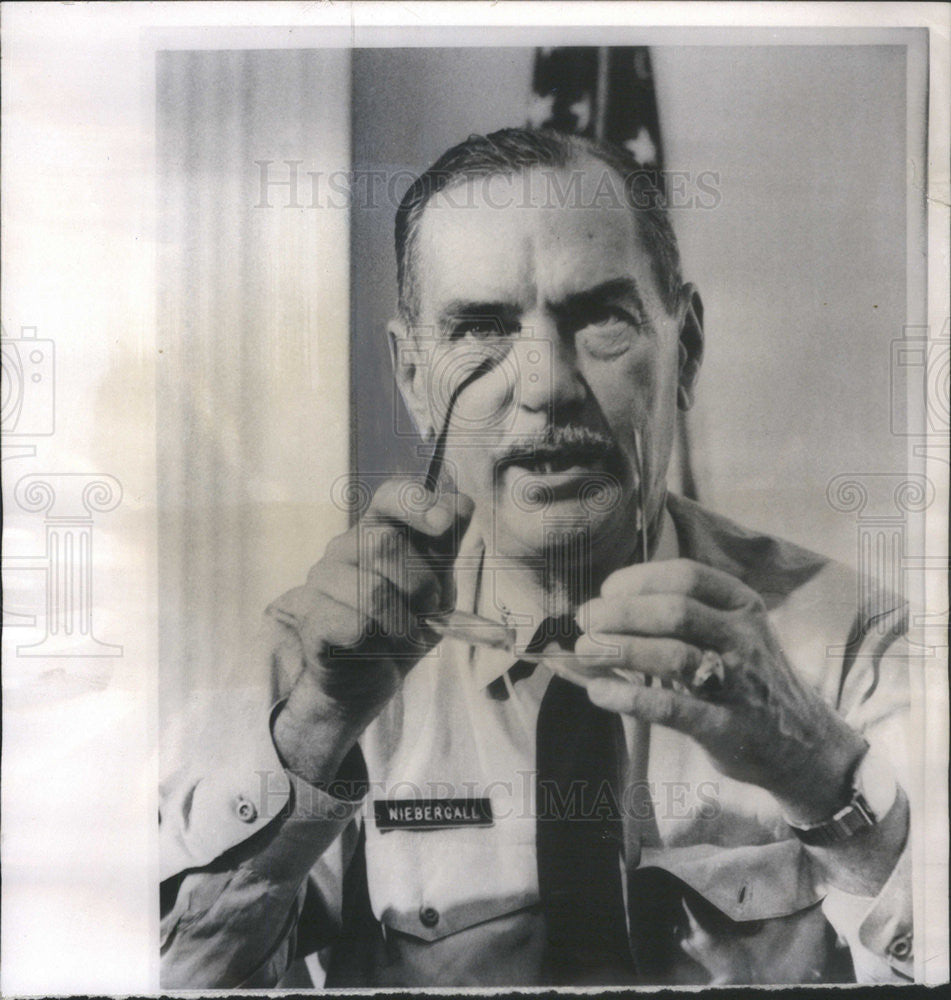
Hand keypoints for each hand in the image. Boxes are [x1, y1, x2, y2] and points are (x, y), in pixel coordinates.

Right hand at [270, 481, 472, 783]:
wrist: (368, 679)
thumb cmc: (403, 621)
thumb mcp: (436, 581)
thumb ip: (446, 544)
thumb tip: (462, 504)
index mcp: (377, 529)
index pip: (391, 497)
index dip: (417, 503)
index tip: (444, 523)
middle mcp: (343, 547)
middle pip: (385, 545)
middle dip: (421, 585)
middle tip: (428, 611)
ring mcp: (321, 581)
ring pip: (372, 590)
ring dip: (404, 621)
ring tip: (406, 635)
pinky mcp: (312, 620)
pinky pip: (356, 624)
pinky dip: (381, 642)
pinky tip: (379, 649)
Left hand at [559, 559, 867, 823]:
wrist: (805, 744)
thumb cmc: (747, 679)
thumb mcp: (729, 635)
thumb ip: (676, 620)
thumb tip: (598, 612)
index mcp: (742, 606)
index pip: (685, 576)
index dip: (638, 579)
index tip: (606, 592)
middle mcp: (744, 637)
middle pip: (675, 611)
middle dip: (620, 612)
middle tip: (584, 621)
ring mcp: (739, 683)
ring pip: (672, 655)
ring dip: (618, 649)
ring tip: (581, 652)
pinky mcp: (726, 727)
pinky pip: (672, 707)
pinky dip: (630, 697)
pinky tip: (599, 692)